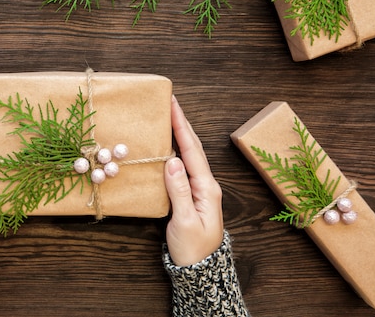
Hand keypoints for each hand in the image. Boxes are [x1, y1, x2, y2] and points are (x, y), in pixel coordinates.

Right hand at [164, 95, 223, 265]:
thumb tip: (172, 161)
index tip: (173, 106)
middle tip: (170, 103)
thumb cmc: (193, 248)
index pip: (192, 150)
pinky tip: (168, 146)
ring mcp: (199, 189)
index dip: (182, 126)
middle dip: (181, 123)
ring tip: (168, 117)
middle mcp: (205, 184)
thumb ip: (179, 191)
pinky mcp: (190, 195)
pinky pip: (183, 167)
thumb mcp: (184, 221)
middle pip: (193, 147)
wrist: (201, 270)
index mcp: (207, 188)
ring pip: (188, 155)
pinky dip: (176, 151)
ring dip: (179, 135)